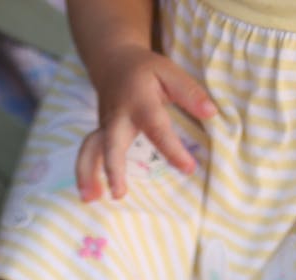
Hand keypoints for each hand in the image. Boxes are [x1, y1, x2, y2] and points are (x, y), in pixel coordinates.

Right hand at [76, 44, 215, 200]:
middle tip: (118, 194)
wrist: (113, 62)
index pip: (157, 128)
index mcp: (139, 100)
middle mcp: (118, 116)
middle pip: (111, 143)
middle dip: (113, 168)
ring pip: (90, 150)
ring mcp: (104, 127)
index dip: (172, 150)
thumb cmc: (146, 71)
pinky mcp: (98, 136)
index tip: (188, 169)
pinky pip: (87, 155)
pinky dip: (84, 175)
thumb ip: (190, 92)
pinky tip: (90, 197)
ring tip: (90, 199)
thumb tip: (211, 114)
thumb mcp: (170, 71)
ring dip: (87, 174)